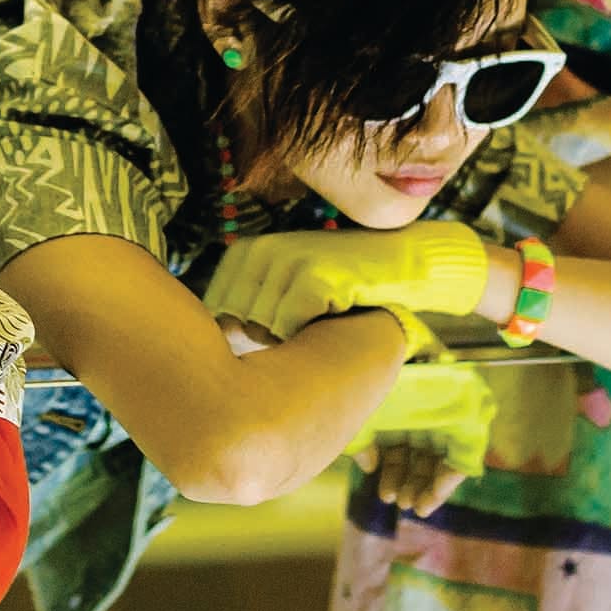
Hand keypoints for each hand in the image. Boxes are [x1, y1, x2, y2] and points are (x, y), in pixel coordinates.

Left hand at [200, 223, 490, 343]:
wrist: (401, 268)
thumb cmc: (337, 292)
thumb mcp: (280, 297)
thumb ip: (242, 319)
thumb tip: (210, 359)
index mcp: (241, 254)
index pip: (215, 320)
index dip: (246, 339)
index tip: (282, 325)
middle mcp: (256, 250)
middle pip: (232, 327)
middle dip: (264, 341)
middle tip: (304, 321)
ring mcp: (283, 258)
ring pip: (258, 331)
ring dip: (289, 339)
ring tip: (317, 316)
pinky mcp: (311, 274)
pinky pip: (285, 330)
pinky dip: (308, 335)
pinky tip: (333, 312)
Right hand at [347, 361, 497, 515]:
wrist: (388, 346)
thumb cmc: (369, 379)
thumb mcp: (361, 418)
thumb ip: (363, 444)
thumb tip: (369, 467)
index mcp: (399, 414)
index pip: (400, 451)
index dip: (393, 475)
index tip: (386, 495)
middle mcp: (423, 415)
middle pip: (421, 458)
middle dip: (410, 485)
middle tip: (401, 503)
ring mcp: (445, 415)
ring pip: (442, 460)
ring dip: (428, 486)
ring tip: (414, 505)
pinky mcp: (467, 415)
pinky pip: (465, 453)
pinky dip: (450, 476)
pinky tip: (433, 493)